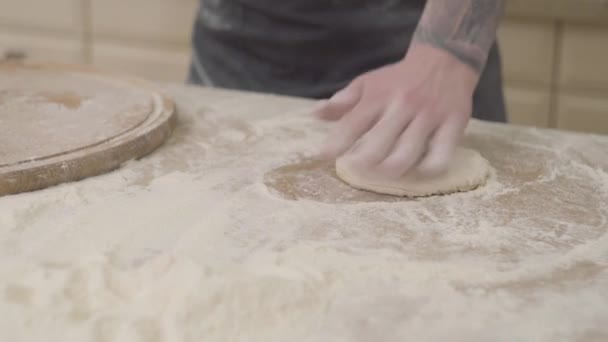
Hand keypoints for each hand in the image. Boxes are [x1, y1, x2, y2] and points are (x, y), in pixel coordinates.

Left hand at [313, 44, 478, 178]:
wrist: (445, 59)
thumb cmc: (399, 78)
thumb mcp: (368, 82)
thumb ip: (342, 101)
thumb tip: (314, 115)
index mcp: (379, 96)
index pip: (351, 124)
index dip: (335, 144)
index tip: (323, 157)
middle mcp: (402, 106)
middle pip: (376, 147)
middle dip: (361, 164)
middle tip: (356, 168)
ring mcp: (429, 116)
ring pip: (405, 156)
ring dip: (388, 172)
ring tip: (381, 173)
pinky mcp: (453, 124)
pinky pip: (440, 157)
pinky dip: (426, 171)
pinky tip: (418, 170)